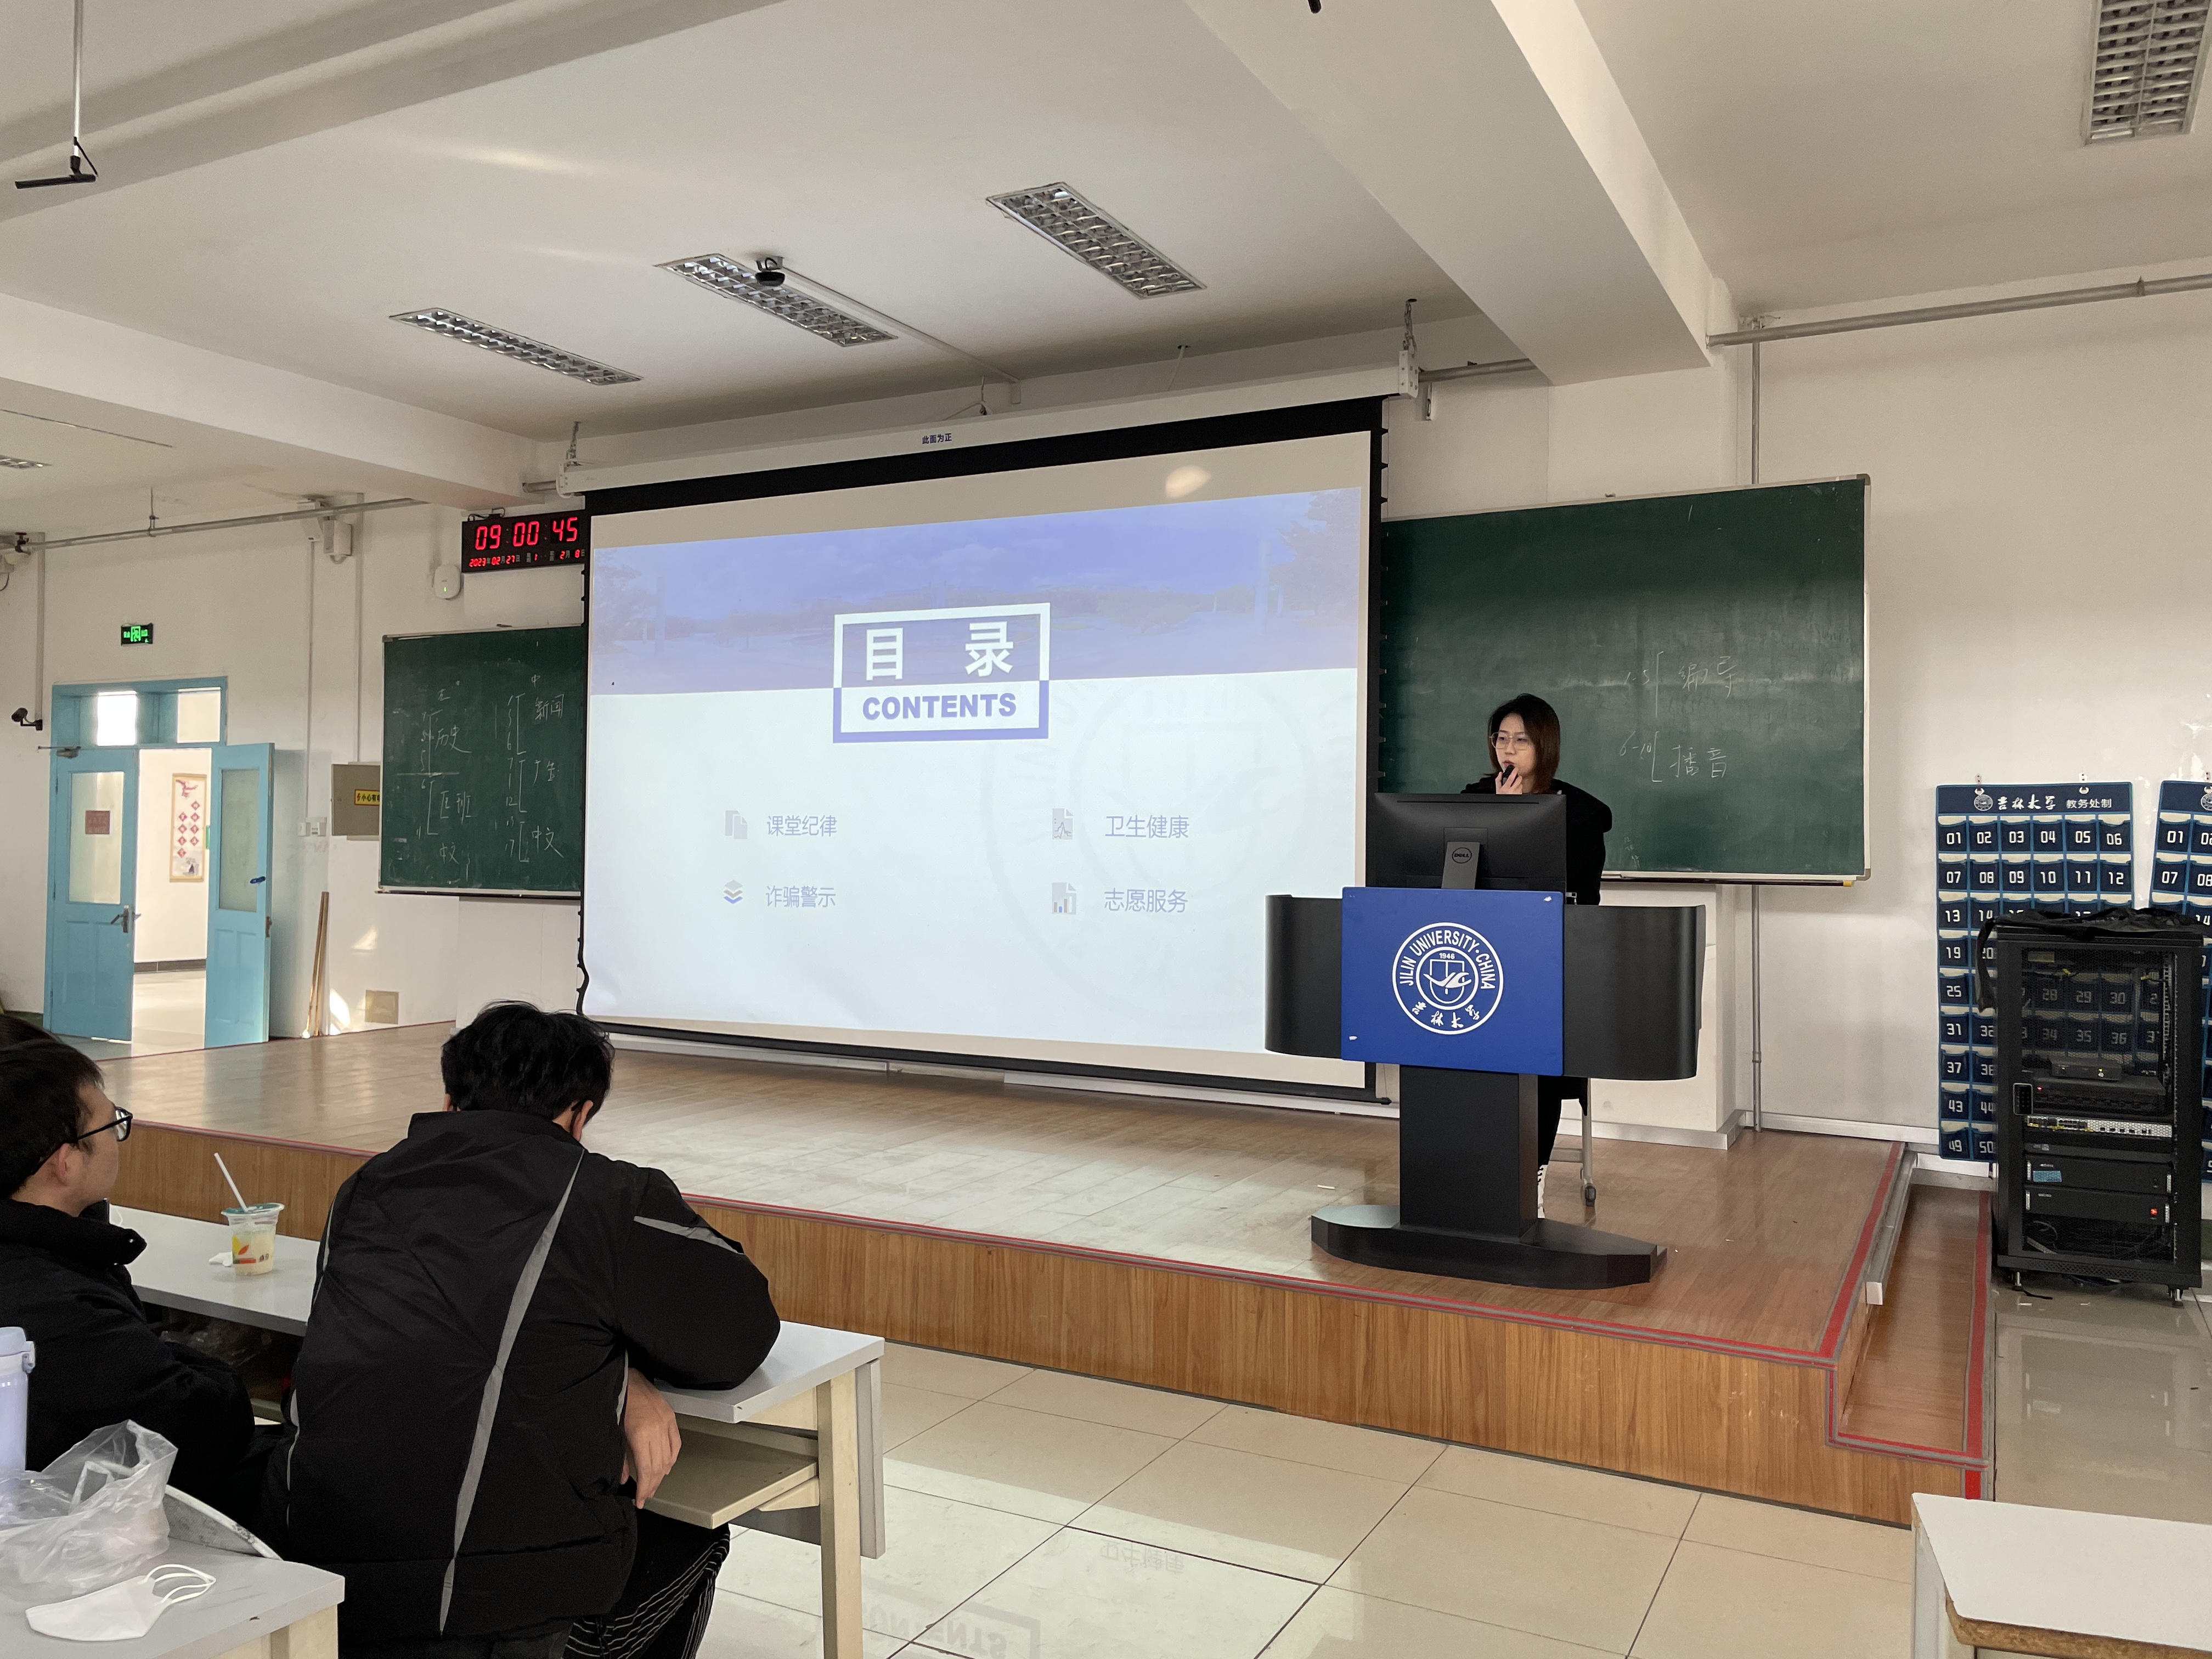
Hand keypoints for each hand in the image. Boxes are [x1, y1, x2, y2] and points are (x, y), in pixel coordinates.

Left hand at [621, 1367, 680, 1507]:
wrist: (625, 1377)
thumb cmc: (617, 1401)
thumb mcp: (615, 1432)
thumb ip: (621, 1458)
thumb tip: (624, 1478)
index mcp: (641, 1434)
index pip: (647, 1470)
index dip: (644, 1488)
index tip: (640, 1500)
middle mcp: (657, 1429)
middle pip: (658, 1467)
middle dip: (652, 1485)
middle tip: (645, 1497)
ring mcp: (666, 1422)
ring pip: (668, 1457)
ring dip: (661, 1475)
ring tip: (653, 1486)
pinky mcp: (670, 1417)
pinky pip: (675, 1443)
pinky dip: (671, 1458)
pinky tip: (666, 1468)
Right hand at [1496, 763, 1522, 794]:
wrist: (1504, 804)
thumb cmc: (1501, 796)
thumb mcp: (1497, 788)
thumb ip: (1498, 780)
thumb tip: (1500, 773)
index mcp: (1506, 788)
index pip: (1511, 778)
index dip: (1514, 772)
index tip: (1516, 768)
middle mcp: (1512, 790)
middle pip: (1518, 780)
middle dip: (1519, 777)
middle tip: (1517, 776)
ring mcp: (1517, 793)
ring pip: (1521, 784)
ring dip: (1519, 783)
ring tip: (1515, 784)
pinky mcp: (1519, 795)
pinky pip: (1521, 789)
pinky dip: (1519, 788)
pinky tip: (1516, 789)